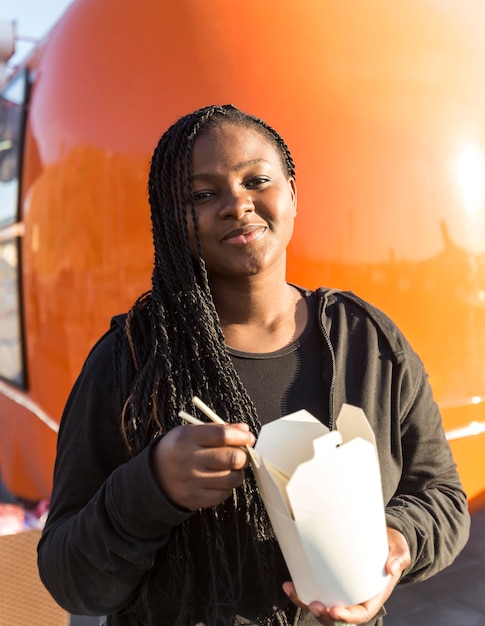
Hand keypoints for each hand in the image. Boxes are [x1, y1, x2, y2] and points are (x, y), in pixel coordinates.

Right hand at [151, 422, 254, 509]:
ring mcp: (191, 481)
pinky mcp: (194, 499)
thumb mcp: (191, 432)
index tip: (249, 438)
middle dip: (243, 456)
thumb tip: (245, 430)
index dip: (241, 436)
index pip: (223, 435)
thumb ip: (219, 429)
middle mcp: (189, 460)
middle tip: (242, 454)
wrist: (153, 476)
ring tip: (232, 468)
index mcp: (187, 438)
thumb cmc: (179, 449)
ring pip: (232, 478)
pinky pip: (224, 494)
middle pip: (232, 458)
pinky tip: (221, 480)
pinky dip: (228, 487)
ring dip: (238, 472)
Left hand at [282, 527, 410, 624]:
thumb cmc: (391, 546)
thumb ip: (399, 557)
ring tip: (296, 593)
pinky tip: (290, 585)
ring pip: (324, 607)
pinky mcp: (330, 580)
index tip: (335, 611)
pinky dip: (302, 591)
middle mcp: (357, 596)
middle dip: (324, 616)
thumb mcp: (399, 549)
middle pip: (339, 616)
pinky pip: (316, 591)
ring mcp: (342, 590)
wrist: (383, 537)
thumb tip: (391, 567)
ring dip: (308, 605)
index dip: (348, 618)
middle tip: (314, 605)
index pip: (361, 613)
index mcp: (374, 595)